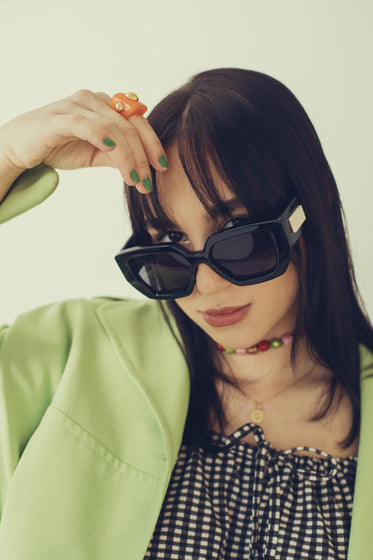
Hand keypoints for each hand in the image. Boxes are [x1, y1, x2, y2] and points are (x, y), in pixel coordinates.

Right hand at [0, 90, 167, 194]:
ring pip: (114, 128)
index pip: (138, 122)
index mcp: (105, 106)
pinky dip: (104, 138)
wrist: (19, 147)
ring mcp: (77, 105)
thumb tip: (142, 167)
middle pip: (130, 126)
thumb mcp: (95, 154)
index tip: (162, 168)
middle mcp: (94, 100)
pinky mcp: (60, 117)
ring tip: (134, 179)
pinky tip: (114, 153)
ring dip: (128, 157)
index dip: (153, 144)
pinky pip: (88, 125)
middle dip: (144, 156)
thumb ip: (118, 156)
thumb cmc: (57, 146)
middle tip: (148, 182)